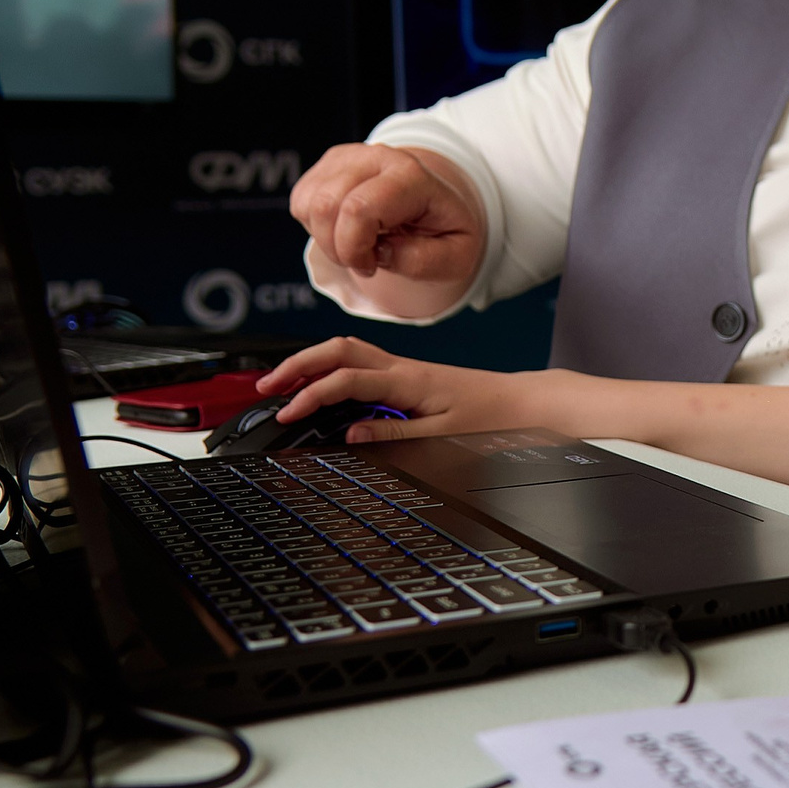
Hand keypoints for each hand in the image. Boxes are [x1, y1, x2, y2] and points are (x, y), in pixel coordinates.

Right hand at [259, 337, 562, 442]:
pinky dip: (332, 368)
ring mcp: (404, 368)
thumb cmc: (491, 417)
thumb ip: (394, 435)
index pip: (345, 381)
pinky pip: (361, 362)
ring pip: (347, 351)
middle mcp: (402, 368)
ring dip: (312, 362)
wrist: (522, 402)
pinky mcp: (407, 374)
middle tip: (266, 387)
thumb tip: (351, 434)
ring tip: (282, 383)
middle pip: (338, 351)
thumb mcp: (443, 436)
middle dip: (297, 365)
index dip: (311, 396)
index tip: (287, 415)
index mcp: (408, 381)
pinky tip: (321, 383)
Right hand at [290, 144, 484, 282]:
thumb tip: (380, 252)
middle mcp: (378, 157)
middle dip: (337, 248)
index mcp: (412, 176)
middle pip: (325, 206)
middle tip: (364, 260)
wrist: (439, 204)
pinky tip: (346, 228)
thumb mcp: (456, 257)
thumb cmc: (446, 231)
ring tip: (358, 244)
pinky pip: (301, 200)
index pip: (359, 209)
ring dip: (326, 238)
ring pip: (308, 203)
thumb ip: (423, 261)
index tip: (373, 264)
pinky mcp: (329, 164)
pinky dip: (317, 226)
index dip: (354, 248)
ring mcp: (350, 157)